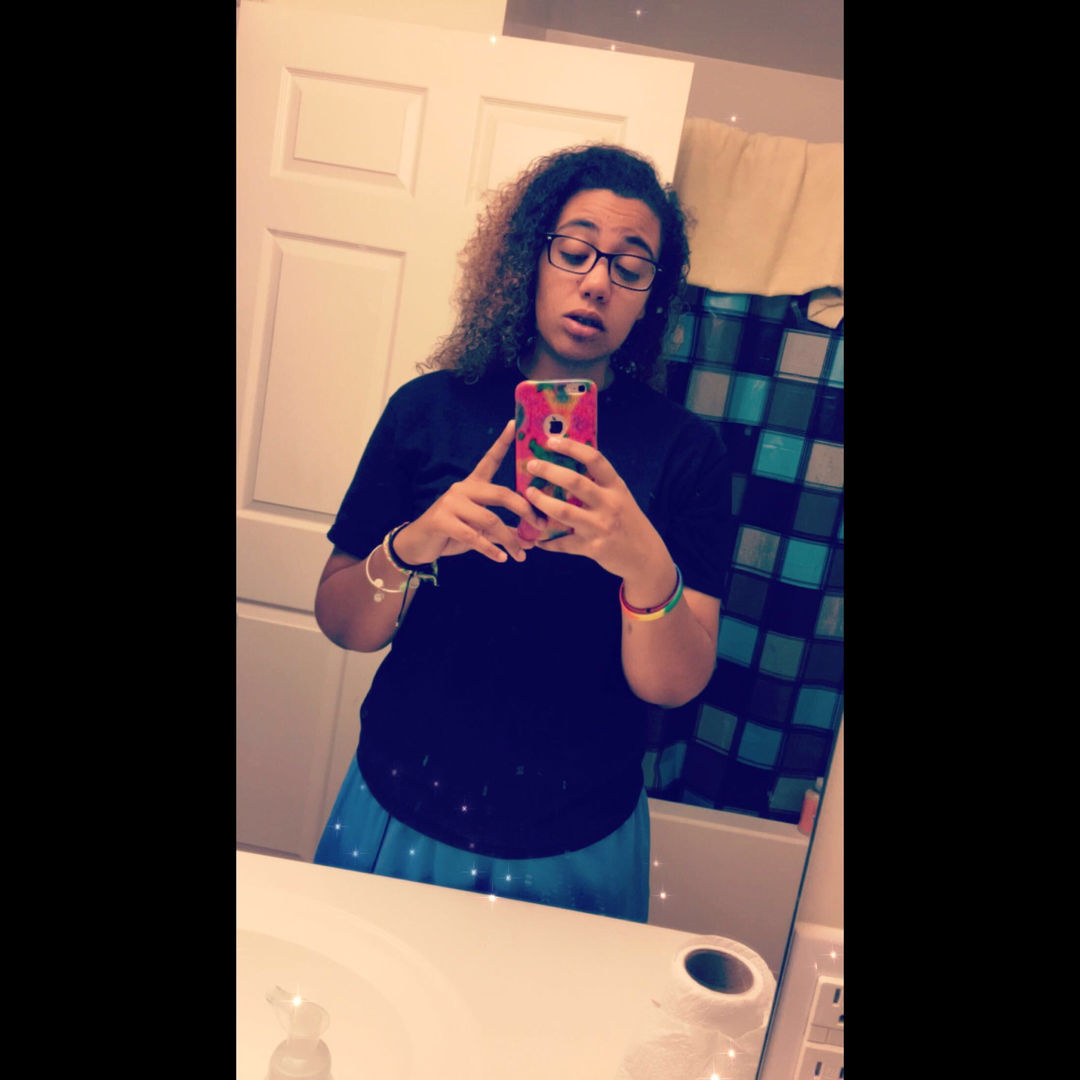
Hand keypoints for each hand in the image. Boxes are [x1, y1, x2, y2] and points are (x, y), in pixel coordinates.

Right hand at [393, 420, 545, 564]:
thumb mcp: (480, 530)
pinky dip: (490, 550)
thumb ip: (504, 531)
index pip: (490, 459)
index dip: (503, 442)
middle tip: (540, 526)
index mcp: (473, 485)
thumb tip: (531, 542)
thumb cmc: (452, 533)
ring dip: (510, 540)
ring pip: (490, 520)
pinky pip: (473, 536)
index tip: (515, 423)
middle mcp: (462, 489)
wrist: (418, 544)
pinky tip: (501, 559)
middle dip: (525, 510)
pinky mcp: (442, 521)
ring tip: (521, 556)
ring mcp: (450, 504)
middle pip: (501, 494)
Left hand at [522, 435, 672, 589]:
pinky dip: (546, 541)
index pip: (594, 459)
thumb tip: (567, 466)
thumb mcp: (620, 497)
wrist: (646, 556)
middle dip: (548, 471)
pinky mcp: (592, 548)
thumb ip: (599, 483)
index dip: (571, 447)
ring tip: (529, 494)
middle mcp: (609, 504)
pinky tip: (536, 537)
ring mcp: (600, 526)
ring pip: (563, 511)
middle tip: (531, 466)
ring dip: (542, 502)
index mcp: (616, 487)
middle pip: (574, 482)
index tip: (551, 441)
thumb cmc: (628, 522)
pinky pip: (562, 543)